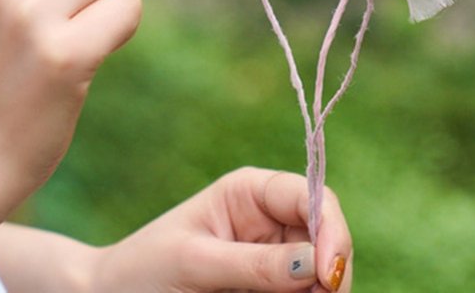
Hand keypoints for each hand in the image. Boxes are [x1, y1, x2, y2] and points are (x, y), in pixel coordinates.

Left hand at [93, 167, 352, 292]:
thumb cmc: (143, 271)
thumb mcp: (196, 263)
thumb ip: (254, 264)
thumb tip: (314, 265)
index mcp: (252, 191)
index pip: (311, 197)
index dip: (330, 229)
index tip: (328, 274)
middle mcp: (270, 219)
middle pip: (326, 236)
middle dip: (331, 270)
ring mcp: (273, 256)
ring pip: (320, 271)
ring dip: (321, 292)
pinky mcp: (270, 289)